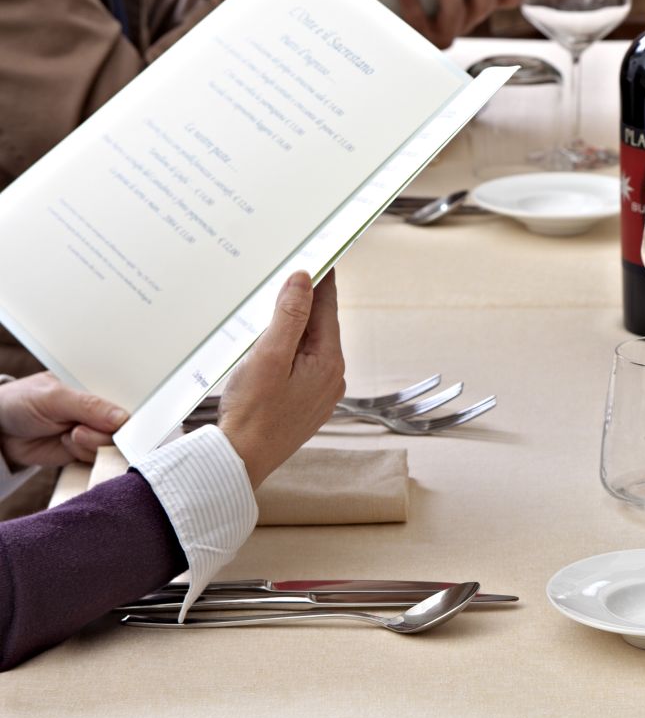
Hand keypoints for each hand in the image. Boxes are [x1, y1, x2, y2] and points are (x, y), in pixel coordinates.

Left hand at [0, 374, 127, 467]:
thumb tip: (123, 418)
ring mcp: (96, 432)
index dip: (131, 413)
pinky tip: (68, 446)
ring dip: (91, 445)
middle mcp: (102, 410)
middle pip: (126, 427)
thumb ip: (90, 406)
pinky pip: (101, 459)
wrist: (0, 432)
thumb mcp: (55, 397)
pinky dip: (86, 456)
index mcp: (99, 388)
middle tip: (79, 430)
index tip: (121, 425)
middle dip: (105, 433)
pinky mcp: (88, 451)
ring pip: (114, 445)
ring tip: (69, 436)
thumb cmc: (22, 402)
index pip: (129, 399)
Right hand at [217, 272, 344, 487]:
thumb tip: (304, 279)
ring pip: (308, 347)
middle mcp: (332, 377)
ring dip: (293, 326)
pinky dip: (288, 350)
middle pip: (319, 327)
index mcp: (328, 362)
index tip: (321, 255)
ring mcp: (319, 393)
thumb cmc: (252, 413)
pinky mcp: (303, 404)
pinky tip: (269, 345)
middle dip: (305, 301)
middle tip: (292, 272)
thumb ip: (289, 316)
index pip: (326, 309)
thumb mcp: (268, 356)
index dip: (321, 281)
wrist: (239, 462)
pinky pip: (300, 366)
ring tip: (276, 303)